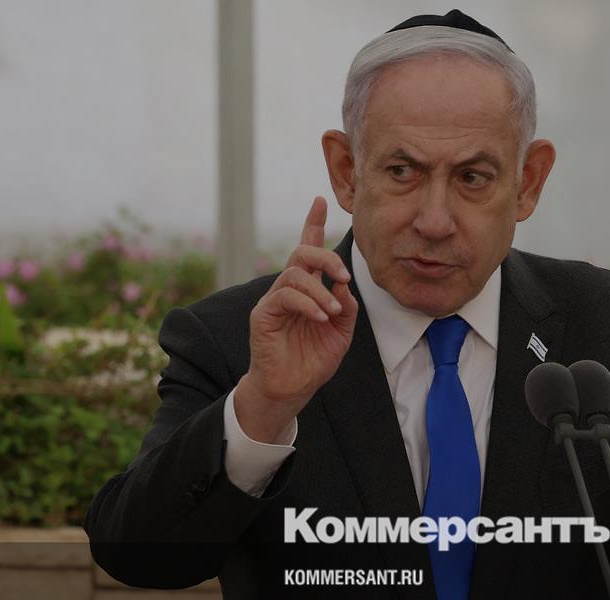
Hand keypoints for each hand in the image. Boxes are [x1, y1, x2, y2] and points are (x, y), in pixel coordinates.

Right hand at [234, 196, 358, 441]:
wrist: (293, 388)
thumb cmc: (314, 359)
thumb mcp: (342, 331)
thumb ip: (346, 305)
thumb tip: (344, 283)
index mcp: (308, 289)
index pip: (308, 249)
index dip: (313, 224)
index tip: (320, 201)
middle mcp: (289, 289)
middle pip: (302, 252)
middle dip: (326, 256)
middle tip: (345, 276)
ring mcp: (274, 300)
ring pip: (295, 274)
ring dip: (320, 290)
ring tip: (332, 311)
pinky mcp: (263, 315)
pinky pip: (285, 296)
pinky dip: (307, 304)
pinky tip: (320, 317)